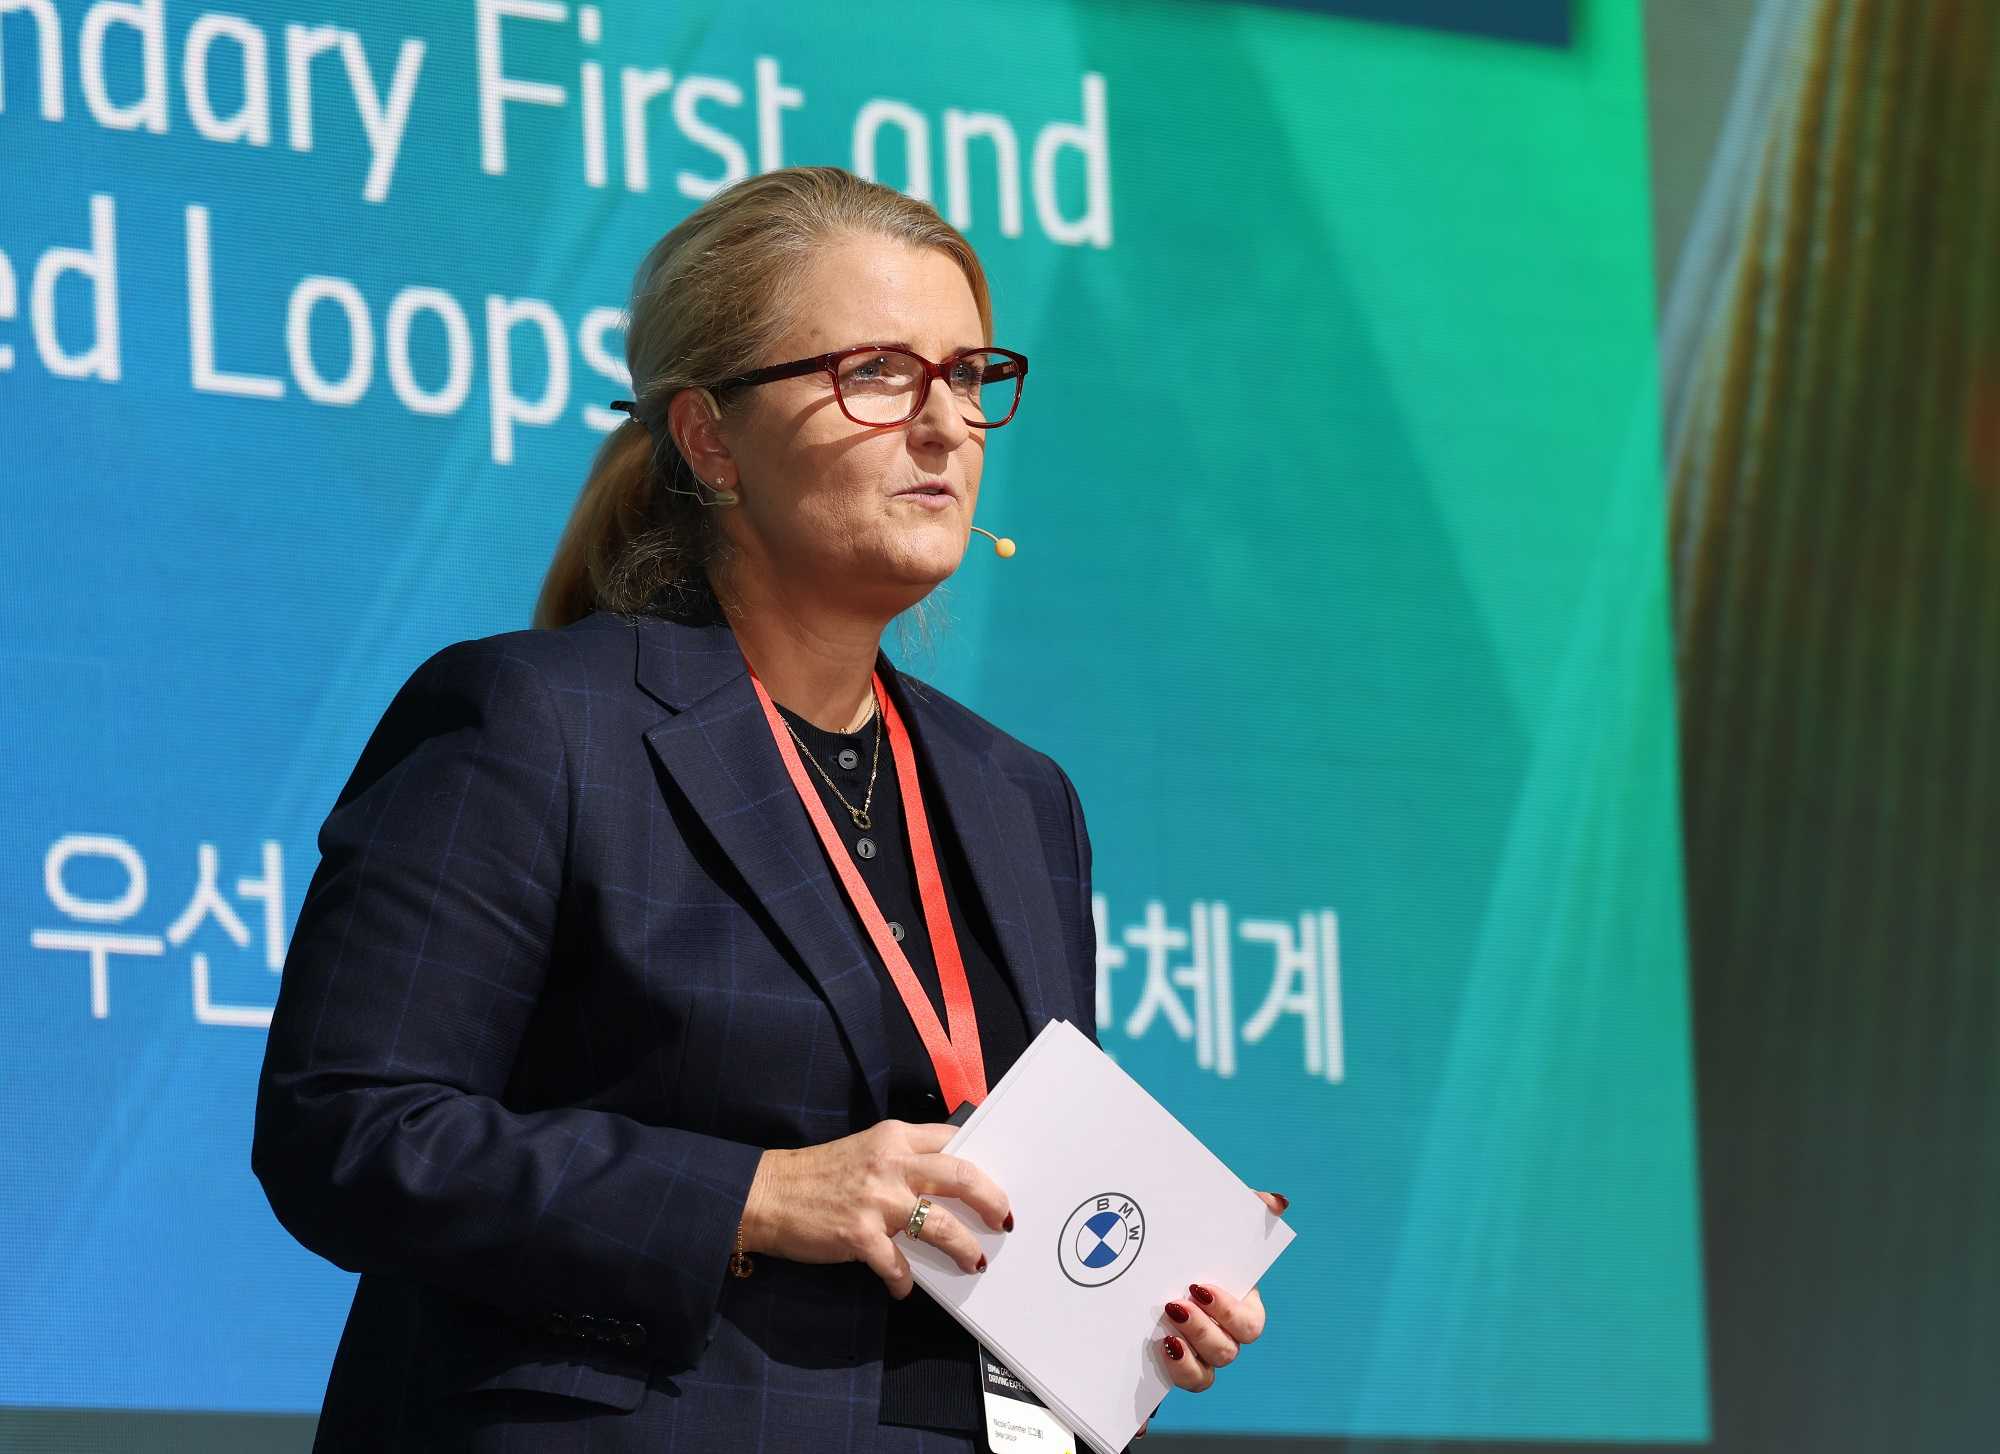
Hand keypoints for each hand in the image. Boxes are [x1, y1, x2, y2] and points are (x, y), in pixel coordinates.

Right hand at [739, 1119, 1013, 1298]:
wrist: (767, 1194)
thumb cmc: (818, 1175)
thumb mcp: (866, 1150)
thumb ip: (903, 1159)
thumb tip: (945, 1183)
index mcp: (894, 1138)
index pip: (952, 1139)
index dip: (980, 1160)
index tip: (996, 1180)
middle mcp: (890, 1163)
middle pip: (961, 1176)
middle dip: (991, 1200)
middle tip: (1002, 1219)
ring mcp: (876, 1200)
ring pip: (940, 1223)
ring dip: (963, 1247)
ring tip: (973, 1261)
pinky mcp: (859, 1234)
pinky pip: (896, 1264)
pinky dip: (904, 1281)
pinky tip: (903, 1288)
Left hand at [1134, 1188, 1286, 1439]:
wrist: (1142, 1261)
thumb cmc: (1189, 1246)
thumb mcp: (1214, 1224)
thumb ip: (1247, 1210)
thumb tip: (1275, 1203)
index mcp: (1236, 1308)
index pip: (1249, 1324)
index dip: (1230, 1312)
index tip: (1201, 1287)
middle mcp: (1217, 1338)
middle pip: (1225, 1353)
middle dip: (1203, 1333)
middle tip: (1174, 1307)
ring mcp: (1189, 1358)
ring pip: (1201, 1380)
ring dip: (1185, 1367)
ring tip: (1162, 1340)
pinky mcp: (1157, 1373)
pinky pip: (1158, 1404)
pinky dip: (1147, 1418)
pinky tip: (1136, 1422)